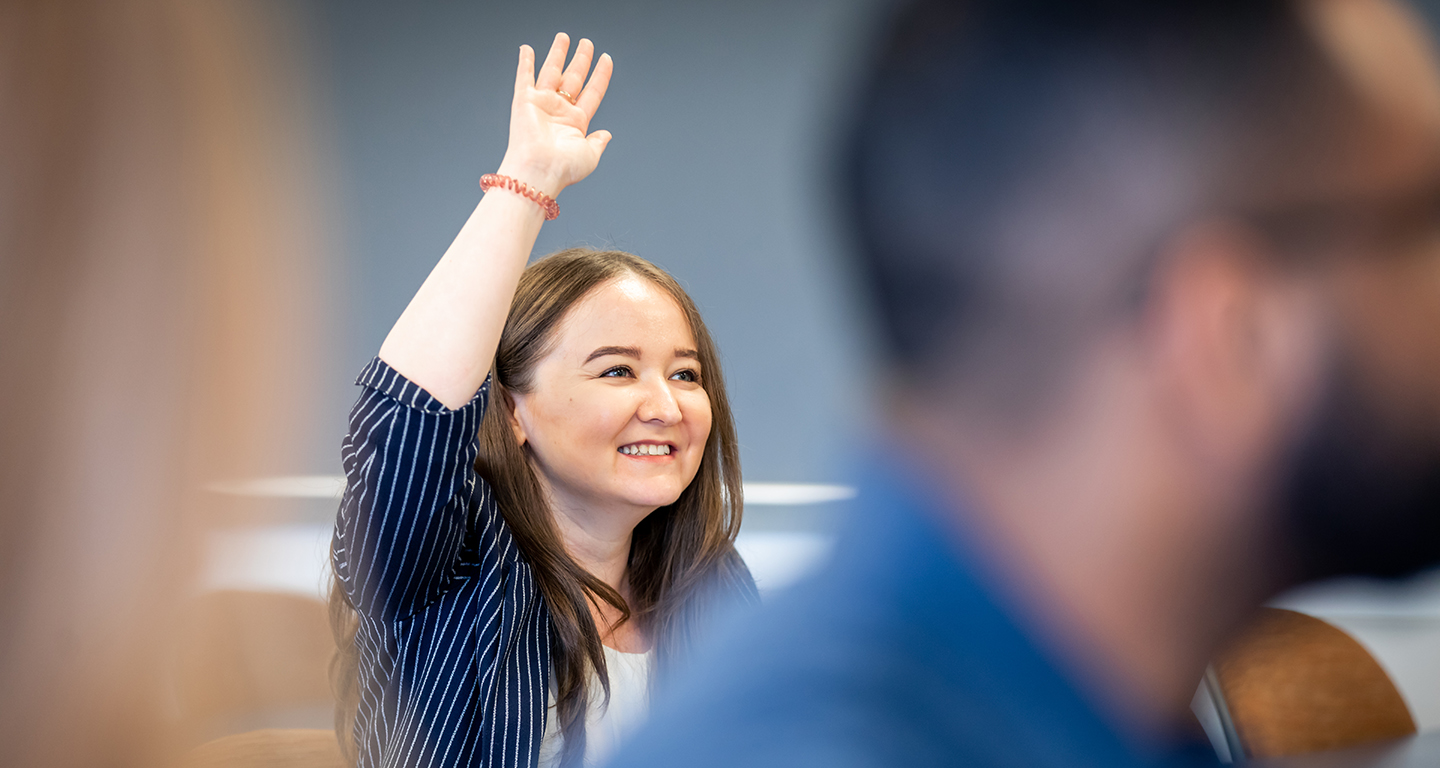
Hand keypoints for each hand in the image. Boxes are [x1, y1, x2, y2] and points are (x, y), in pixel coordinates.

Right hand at [496, 33, 613, 198]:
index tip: (606, 58)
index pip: (592, 92)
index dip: (600, 75)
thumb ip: (598, 143)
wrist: (539, 170)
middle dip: (581, 59)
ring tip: (564, 37)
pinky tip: (527, 49)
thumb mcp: (590, 156)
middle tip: (587, 43)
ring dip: (557, 53)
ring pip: (552, 72)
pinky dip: (525, 62)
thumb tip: (606, 134)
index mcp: (575, 123)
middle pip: (573, 78)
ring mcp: (542, 104)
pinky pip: (524, 77)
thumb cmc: (563, 168)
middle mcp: (559, 111)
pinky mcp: (524, 101)